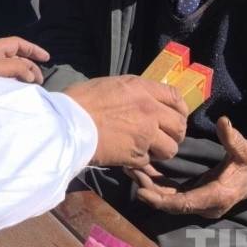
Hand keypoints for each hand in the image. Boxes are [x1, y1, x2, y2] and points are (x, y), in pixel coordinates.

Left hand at [0, 36, 49, 83]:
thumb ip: (16, 67)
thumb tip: (31, 74)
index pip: (18, 44)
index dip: (33, 49)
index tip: (47, 58)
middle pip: (18, 58)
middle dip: (31, 67)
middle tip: (39, 81)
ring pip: (13, 70)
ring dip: (24, 77)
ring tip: (32, 88)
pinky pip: (6, 81)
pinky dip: (15, 85)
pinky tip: (19, 92)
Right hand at [64, 76, 186, 167]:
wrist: (66, 124)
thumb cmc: (80, 101)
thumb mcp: (111, 85)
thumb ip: (133, 92)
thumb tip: (143, 100)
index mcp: (142, 88)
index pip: (176, 96)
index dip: (180, 109)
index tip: (176, 116)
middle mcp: (150, 110)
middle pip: (180, 125)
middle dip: (175, 133)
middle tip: (164, 137)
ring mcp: (146, 134)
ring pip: (170, 148)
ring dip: (161, 151)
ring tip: (148, 149)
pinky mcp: (137, 155)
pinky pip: (149, 161)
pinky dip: (142, 162)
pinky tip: (130, 156)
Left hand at [131, 117, 246, 218]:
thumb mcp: (245, 149)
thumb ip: (232, 138)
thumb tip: (224, 122)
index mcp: (217, 195)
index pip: (184, 203)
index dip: (161, 199)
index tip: (141, 191)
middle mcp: (207, 205)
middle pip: (172, 204)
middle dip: (149, 191)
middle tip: (129, 172)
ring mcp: (201, 203)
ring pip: (170, 200)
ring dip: (151, 188)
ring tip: (130, 169)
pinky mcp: (196, 196)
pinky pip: (173, 194)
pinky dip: (158, 185)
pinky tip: (143, 170)